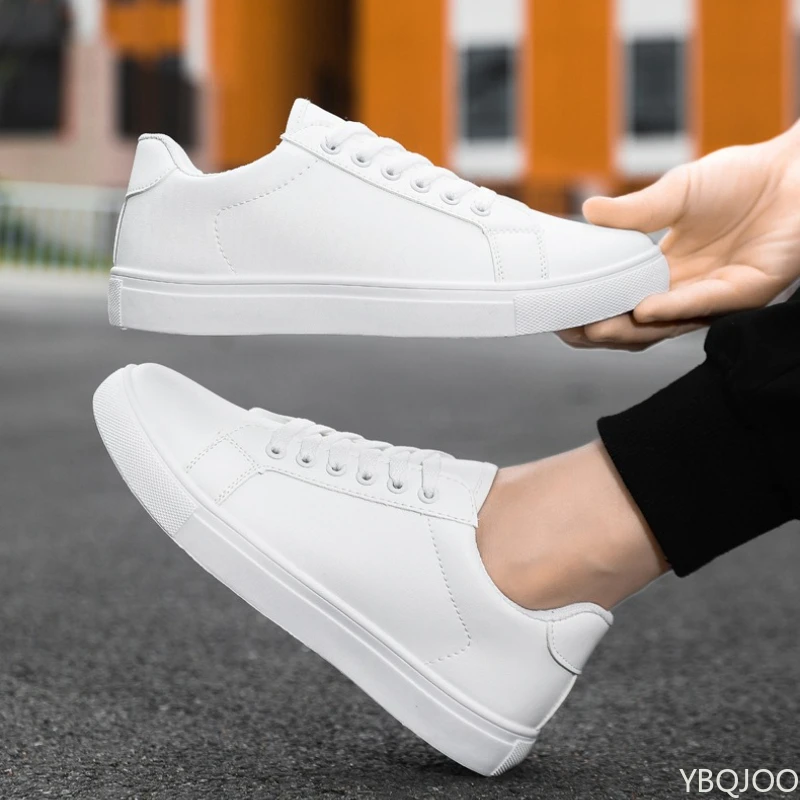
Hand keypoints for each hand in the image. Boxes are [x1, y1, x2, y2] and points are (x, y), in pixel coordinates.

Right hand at [559, 125, 799, 349]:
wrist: (794, 169)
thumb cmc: (740, 178)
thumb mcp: (674, 192)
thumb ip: (634, 210)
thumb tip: (588, 209)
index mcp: (666, 269)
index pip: (620, 299)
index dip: (590, 308)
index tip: (558, 309)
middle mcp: (687, 290)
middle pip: (636, 324)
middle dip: (600, 331)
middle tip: (567, 331)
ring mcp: (715, 295)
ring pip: (664, 326)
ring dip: (627, 330)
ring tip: (593, 329)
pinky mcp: (746, 291)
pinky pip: (702, 305)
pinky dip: (669, 310)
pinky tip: (642, 309)